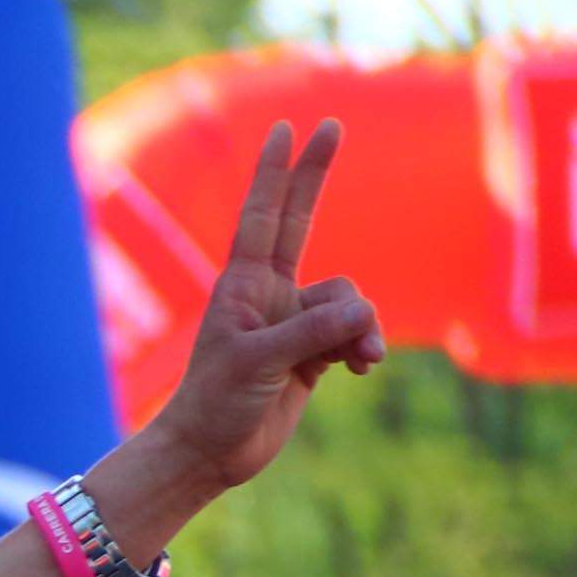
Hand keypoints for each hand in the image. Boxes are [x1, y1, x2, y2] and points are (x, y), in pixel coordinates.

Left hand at [142, 121, 384, 501]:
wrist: (211, 453)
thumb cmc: (217, 403)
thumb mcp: (261, 362)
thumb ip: (313, 332)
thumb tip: (364, 318)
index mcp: (243, 285)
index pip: (262, 216)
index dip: (275, 172)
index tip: (284, 128)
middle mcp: (269, 293)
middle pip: (301, 220)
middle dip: (316, 175)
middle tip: (332, 123)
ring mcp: (293, 319)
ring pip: (349, 299)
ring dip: (360, 328)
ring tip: (358, 362)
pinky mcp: (314, 349)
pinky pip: (356, 331)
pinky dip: (364, 347)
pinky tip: (362, 368)